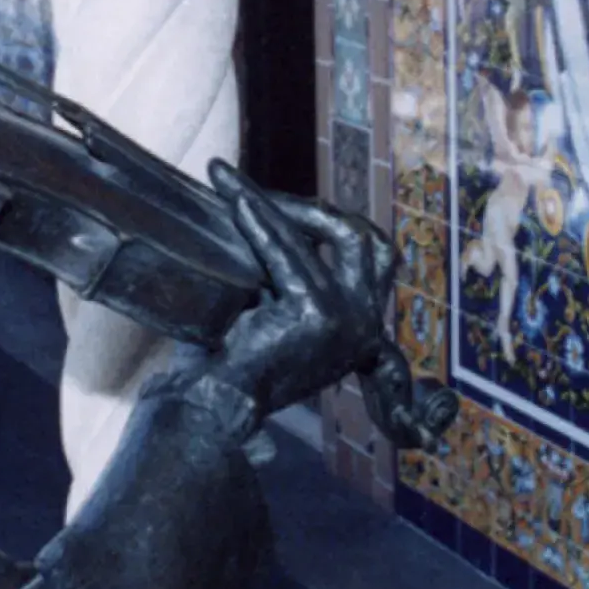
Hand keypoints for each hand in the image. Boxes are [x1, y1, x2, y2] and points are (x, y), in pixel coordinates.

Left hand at [197, 161, 394, 420]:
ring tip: (230, 182)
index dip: (334, 226)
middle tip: (266, 195)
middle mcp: (365, 325)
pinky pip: (283, 250)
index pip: (371, 261)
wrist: (218, 405)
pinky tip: (232, 195)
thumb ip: (294, 279)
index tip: (288, 205)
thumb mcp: (281, 316)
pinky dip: (256, 216)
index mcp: (363, 329)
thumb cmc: (238, 364)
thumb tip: (272, 215)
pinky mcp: (315, 312)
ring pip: (323, 237)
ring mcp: (346, 318)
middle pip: (365, 241)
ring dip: (276, 204)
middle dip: (318, 212)